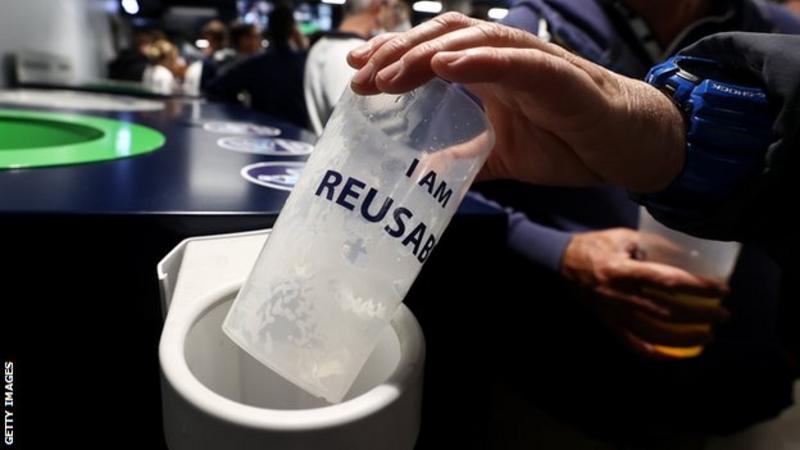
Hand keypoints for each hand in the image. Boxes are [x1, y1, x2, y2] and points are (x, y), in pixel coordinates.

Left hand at [346, 13, 684, 192]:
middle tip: (362, 74)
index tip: (358, 70)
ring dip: (428, 54)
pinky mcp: (562, 80)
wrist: (628, 148)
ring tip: (391, 74)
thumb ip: (464, 159)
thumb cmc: (568, 143)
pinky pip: (519, 62)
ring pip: (474, 41)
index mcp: (489, 74)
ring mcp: (533, 64)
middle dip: (398, 52)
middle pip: (444, 38)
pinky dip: (481, 61)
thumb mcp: (501, 156)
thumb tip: (422, 176)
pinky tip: (446, 66)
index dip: (394, 56)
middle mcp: (505, 60)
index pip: (433, 52)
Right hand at [560, 228, 729, 357]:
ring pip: (654, 333)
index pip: (668, 281)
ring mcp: (613, 313)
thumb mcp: (623, 236)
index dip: (698, 286)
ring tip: (708, 336)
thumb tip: (686, 252)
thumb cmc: (594, 245)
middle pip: (667, 312)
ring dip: (685, 338)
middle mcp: (619, 296)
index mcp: (623, 270)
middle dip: (700, 316)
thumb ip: (652, 245)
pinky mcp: (608, 323)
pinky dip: (654, 353)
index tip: (722, 288)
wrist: (560, 262)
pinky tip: (673, 355)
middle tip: (723, 314)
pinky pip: (633, 343)